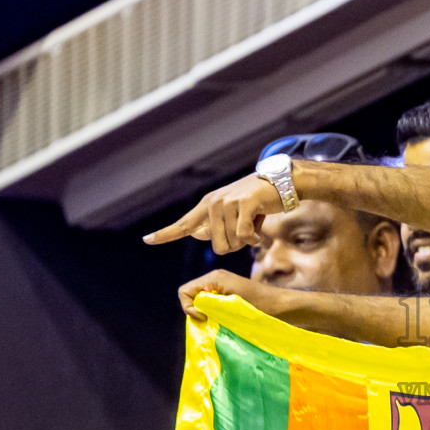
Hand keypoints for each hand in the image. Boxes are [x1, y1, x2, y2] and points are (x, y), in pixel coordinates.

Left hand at [143, 173, 284, 252]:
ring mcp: (227, 202)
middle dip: (234, 246)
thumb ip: (214, 226)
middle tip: (245, 234)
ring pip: (231, 242)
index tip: (147, 240)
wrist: (282, 183)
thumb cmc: (257, 202)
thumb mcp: (232, 213)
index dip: (165, 234)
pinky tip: (259, 230)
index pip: (183, 223)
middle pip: (217, 246)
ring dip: (246, 242)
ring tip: (253, 226)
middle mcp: (213, 203)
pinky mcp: (243, 204)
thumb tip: (195, 234)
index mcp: (207, 205)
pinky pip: (243, 235)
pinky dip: (254, 238)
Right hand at [177, 270, 298, 320]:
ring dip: (206, 314)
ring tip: (220, 321)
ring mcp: (223, 287)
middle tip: (212, 321)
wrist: (283, 306)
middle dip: (196, 311)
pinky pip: (212, 305)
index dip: (188, 306)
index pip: (184, 291)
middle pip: (191, 296)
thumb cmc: (261, 305)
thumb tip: (195, 310)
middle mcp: (215, 280)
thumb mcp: (232, 304)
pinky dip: (214, 314)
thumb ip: (210, 305)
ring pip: (201, 302)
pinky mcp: (229, 295)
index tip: (204, 317)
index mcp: (214, 277)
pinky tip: (225, 321)